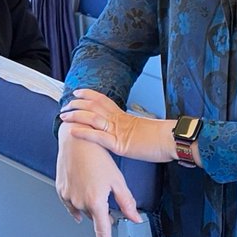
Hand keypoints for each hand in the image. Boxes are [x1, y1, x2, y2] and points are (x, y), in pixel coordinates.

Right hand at [55, 124, 141, 236]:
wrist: (76, 139)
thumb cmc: (97, 156)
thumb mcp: (118, 180)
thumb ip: (126, 202)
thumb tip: (135, 218)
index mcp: (96, 202)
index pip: (103, 233)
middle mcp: (80, 202)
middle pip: (95, 216)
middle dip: (102, 210)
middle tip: (106, 192)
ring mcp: (68, 197)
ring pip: (83, 209)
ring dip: (90, 202)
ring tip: (93, 181)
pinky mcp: (60, 190)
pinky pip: (71, 203)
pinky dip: (78, 200)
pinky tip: (82, 187)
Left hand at [59, 89, 174, 162]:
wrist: (173, 141)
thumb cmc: (162, 138)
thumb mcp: (143, 130)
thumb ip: (131, 129)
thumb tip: (128, 131)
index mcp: (124, 116)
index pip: (102, 100)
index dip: (88, 94)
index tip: (77, 92)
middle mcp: (118, 120)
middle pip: (93, 106)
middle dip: (76, 105)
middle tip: (65, 106)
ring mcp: (118, 131)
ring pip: (92, 118)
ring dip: (75, 116)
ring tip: (63, 116)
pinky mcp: (120, 144)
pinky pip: (98, 137)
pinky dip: (84, 132)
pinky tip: (72, 131)